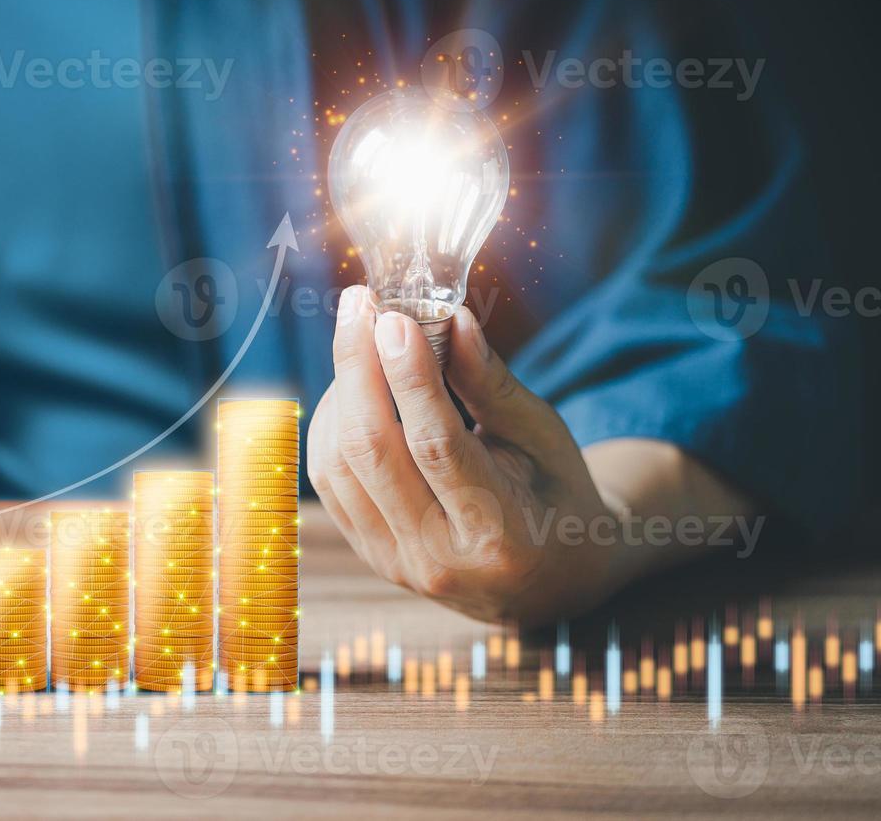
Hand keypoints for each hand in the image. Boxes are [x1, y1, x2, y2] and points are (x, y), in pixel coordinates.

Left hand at [306, 287, 619, 624]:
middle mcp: (440, 558)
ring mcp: (396, 562)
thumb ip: (490, 382)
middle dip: (356, 367)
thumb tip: (450, 319)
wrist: (547, 576)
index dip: (410, 378)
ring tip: (361, 338)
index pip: (437, 446)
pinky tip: (352, 386)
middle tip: (359, 305)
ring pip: (338, 464)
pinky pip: (328, 481)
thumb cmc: (553, 491)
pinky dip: (331, 423)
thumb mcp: (541, 435)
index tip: (394, 318)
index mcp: (500, 532)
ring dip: (340, 390)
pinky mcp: (368, 553)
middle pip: (373, 452)